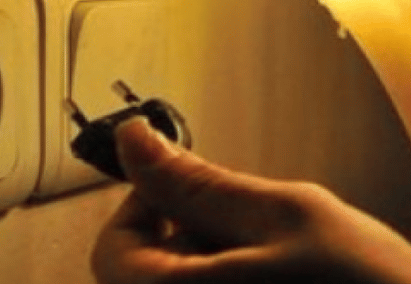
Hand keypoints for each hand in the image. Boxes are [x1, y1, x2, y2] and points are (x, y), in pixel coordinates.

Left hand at [92, 117, 410, 283]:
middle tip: (263, 229)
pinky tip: (294, 282)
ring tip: (290, 262)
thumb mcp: (287, 212)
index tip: (208, 187)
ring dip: (225, 263)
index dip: (158, 200)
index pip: (115, 244)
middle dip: (198, 237)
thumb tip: (135, 141)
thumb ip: (202, 181)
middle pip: (149, 272)